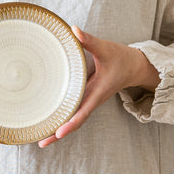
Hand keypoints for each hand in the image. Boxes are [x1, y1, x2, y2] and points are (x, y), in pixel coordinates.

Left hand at [38, 26, 159, 147]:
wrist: (134, 67)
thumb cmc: (121, 58)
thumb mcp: (106, 48)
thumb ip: (90, 41)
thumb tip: (74, 30)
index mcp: (97, 93)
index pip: (82, 112)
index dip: (70, 124)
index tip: (58, 133)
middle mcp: (92, 101)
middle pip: (74, 123)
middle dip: (58, 134)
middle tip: (40, 143)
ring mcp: (89, 102)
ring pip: (73, 121)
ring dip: (57, 131)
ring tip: (39, 139)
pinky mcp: (86, 100)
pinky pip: (73, 114)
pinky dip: (62, 121)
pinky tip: (48, 124)